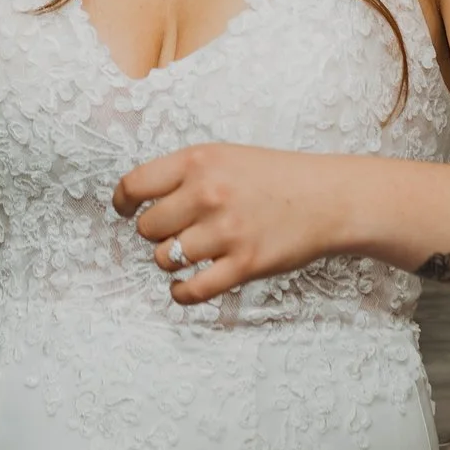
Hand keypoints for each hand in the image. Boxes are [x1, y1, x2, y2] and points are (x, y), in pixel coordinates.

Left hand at [112, 144, 352, 305]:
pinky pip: (193, 289)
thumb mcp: (223, 156)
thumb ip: (182, 174)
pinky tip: (180, 288)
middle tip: (173, 231)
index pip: (134, 185)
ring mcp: (225, 231)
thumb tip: (138, 198)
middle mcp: (207, 194)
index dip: (122, 202)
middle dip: (155, 232)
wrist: (327, 198)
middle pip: (147, 227)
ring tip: (186, 253)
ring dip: (169, 259)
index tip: (124, 210)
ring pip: (165, 258)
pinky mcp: (244, 265)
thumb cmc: (273, 177)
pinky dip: (180, 293)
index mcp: (197, 161)